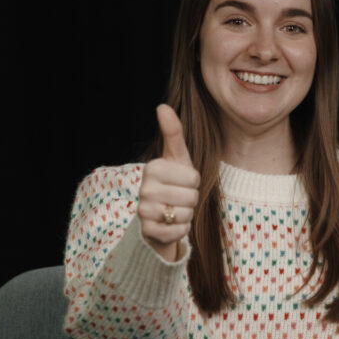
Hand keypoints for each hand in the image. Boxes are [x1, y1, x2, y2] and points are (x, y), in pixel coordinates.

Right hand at [137, 104, 199, 261]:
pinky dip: (181, 230)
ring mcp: (144, 211)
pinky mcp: (148, 232)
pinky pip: (179, 232)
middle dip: (192, 199)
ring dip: (187, 215)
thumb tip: (162, 106)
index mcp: (153, 168)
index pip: (194, 177)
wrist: (159, 217)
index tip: (181, 182)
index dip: (194, 182)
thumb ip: (173, 132)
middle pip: (192, 196)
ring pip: (187, 214)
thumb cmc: (173, 183)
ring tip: (174, 210)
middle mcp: (144, 189)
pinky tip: (171, 224)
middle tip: (179, 198)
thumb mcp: (177, 157)